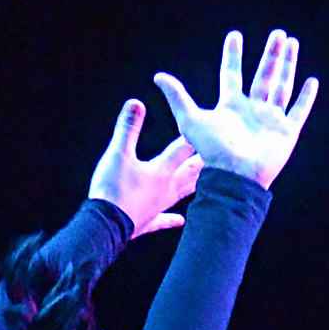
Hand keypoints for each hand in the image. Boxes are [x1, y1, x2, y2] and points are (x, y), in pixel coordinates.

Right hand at [87, 98, 202, 237]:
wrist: (105, 226)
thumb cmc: (113, 189)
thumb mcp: (118, 154)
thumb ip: (128, 128)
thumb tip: (136, 103)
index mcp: (161, 171)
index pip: (183, 149)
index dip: (194, 136)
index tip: (212, 127)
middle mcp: (166, 188)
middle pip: (190, 172)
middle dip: (204, 161)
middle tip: (223, 155)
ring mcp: (159, 206)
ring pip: (183, 193)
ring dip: (195, 186)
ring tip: (210, 183)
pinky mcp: (148, 221)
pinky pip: (164, 219)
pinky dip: (172, 219)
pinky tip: (180, 220)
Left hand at [150, 28, 319, 192]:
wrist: (236, 175)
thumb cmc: (212, 151)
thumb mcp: (190, 119)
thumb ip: (177, 97)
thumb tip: (158, 77)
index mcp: (230, 106)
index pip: (232, 74)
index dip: (232, 55)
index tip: (235, 35)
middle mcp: (251, 111)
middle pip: (263, 75)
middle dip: (271, 54)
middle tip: (277, 34)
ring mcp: (270, 120)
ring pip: (281, 86)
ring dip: (287, 64)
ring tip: (292, 43)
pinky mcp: (286, 132)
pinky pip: (298, 110)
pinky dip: (306, 97)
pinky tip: (311, 81)